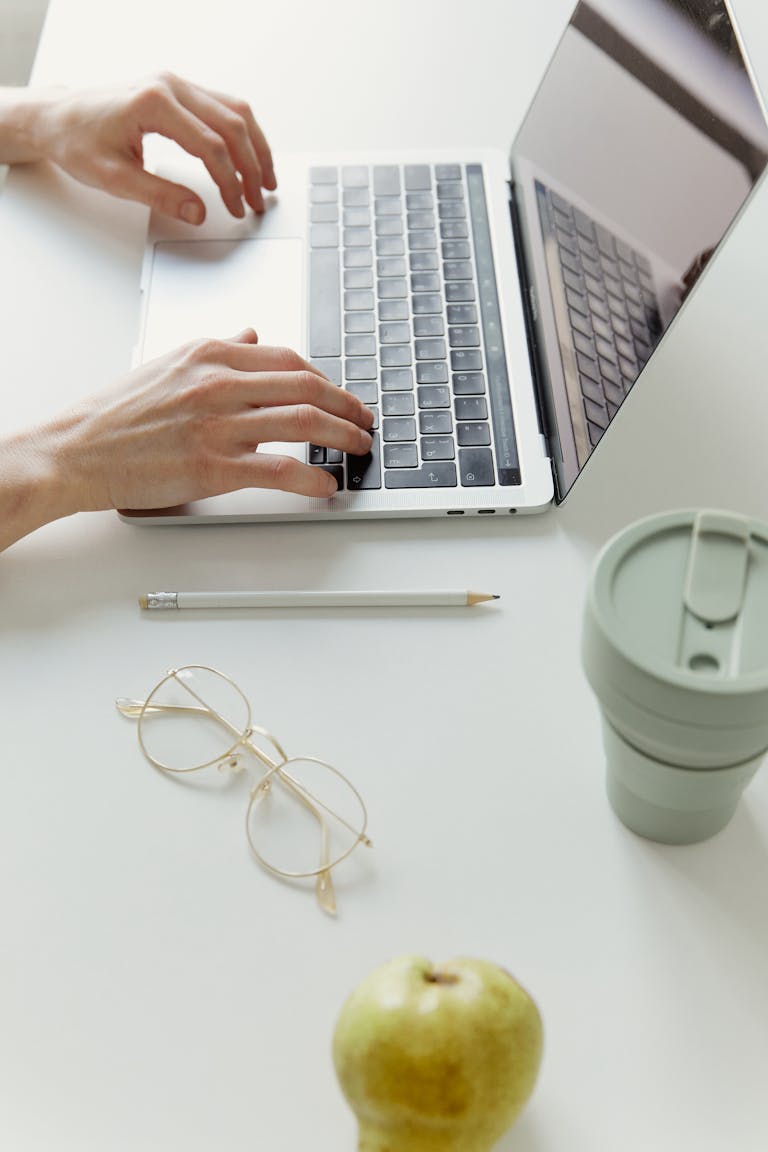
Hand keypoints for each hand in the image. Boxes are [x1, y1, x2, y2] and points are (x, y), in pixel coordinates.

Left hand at [29, 73, 276, 221]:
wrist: (58, 118)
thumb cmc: (78, 142)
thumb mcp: (115, 179)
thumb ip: (160, 196)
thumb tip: (198, 212)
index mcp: (154, 102)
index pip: (211, 145)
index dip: (230, 182)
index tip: (236, 208)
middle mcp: (170, 85)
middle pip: (232, 125)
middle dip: (252, 167)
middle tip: (257, 200)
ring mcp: (176, 84)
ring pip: (235, 111)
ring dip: (256, 147)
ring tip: (265, 180)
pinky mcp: (178, 90)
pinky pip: (223, 107)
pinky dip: (243, 133)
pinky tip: (250, 155)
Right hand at [59, 330, 373, 509]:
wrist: (75, 451)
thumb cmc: (116, 414)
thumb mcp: (169, 363)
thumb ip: (217, 349)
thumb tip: (252, 335)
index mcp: (210, 355)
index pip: (289, 359)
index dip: (326, 379)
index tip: (340, 395)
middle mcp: (218, 383)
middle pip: (307, 387)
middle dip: (347, 406)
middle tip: (364, 422)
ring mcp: (218, 425)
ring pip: (303, 424)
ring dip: (342, 438)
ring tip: (357, 450)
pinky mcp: (213, 467)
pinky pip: (280, 470)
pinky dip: (312, 479)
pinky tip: (326, 485)